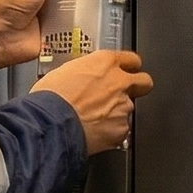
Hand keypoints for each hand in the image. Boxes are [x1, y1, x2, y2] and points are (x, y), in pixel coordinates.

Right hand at [33, 50, 152, 154]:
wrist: (49, 124)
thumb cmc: (50, 99)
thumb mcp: (64, 72)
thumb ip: (84, 71)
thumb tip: (85, 76)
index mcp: (105, 62)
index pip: (131, 59)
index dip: (128, 67)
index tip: (126, 71)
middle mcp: (119, 82)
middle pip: (144, 82)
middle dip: (138, 87)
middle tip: (124, 94)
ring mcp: (123, 106)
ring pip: (129, 108)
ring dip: (116, 113)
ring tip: (95, 119)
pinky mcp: (122, 129)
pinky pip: (121, 130)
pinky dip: (111, 132)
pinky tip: (94, 132)